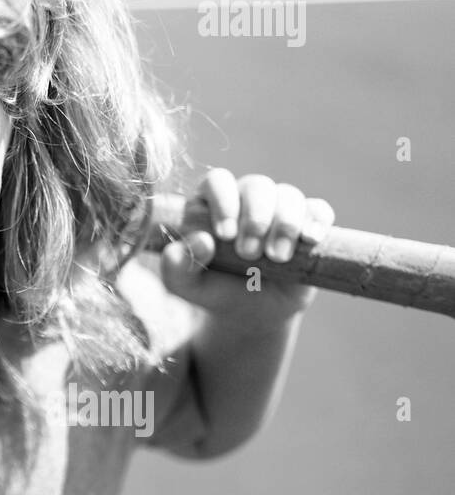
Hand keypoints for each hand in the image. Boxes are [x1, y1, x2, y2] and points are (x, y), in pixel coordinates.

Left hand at [158, 169, 335, 321]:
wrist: (251, 313)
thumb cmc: (213, 290)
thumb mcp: (186, 285)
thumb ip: (177, 265)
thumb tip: (201, 241)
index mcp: (210, 203)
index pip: (218, 181)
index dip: (223, 202)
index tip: (224, 234)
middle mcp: (246, 199)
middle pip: (257, 185)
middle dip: (255, 218)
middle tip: (248, 254)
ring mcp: (279, 209)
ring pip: (288, 195)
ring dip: (285, 223)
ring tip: (276, 257)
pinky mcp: (308, 224)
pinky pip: (318, 209)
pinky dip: (316, 220)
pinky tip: (310, 239)